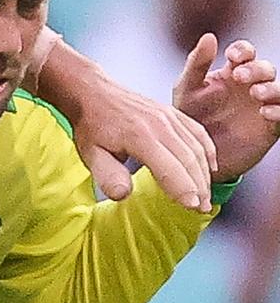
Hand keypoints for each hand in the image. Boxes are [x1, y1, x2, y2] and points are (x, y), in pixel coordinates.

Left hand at [39, 40, 215, 210]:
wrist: (92, 93)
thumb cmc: (91, 127)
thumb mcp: (90, 154)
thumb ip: (107, 176)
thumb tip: (122, 195)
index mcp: (139, 136)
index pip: (169, 168)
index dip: (183, 189)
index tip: (193, 208)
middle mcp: (159, 124)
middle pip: (188, 159)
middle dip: (199, 187)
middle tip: (203, 209)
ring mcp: (169, 116)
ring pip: (196, 147)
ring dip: (204, 173)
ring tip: (205, 197)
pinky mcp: (172, 112)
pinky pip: (198, 133)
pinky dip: (208, 151)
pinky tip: (210, 168)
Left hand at [173, 35, 279, 181]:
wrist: (193, 153)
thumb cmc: (189, 116)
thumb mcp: (187, 89)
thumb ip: (197, 63)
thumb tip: (209, 36)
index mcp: (230, 73)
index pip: (245, 52)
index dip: (243, 50)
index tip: (232, 57)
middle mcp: (250, 86)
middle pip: (264, 68)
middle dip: (256, 69)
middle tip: (239, 77)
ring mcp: (262, 105)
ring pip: (279, 89)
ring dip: (272, 88)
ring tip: (256, 93)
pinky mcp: (269, 127)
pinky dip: (279, 110)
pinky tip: (265, 112)